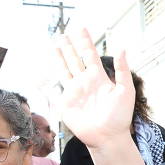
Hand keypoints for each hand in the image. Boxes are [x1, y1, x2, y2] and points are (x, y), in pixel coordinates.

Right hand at [54, 29, 134, 149]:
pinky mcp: (65, 104)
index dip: (85, 42)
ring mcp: (74, 92)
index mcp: (99, 78)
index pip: (89, 55)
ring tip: (55, 45)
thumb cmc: (120, 116)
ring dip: (59, 58)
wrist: (108, 136)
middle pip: (74, 60)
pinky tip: (39, 78)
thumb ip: (123, 70)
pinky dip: (44, 85)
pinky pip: (53, 92)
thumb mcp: (126, 90)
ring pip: (64, 71)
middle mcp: (85, 83)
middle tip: (63, 34)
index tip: (80, 28)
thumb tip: (122, 48)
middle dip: (69, 47)